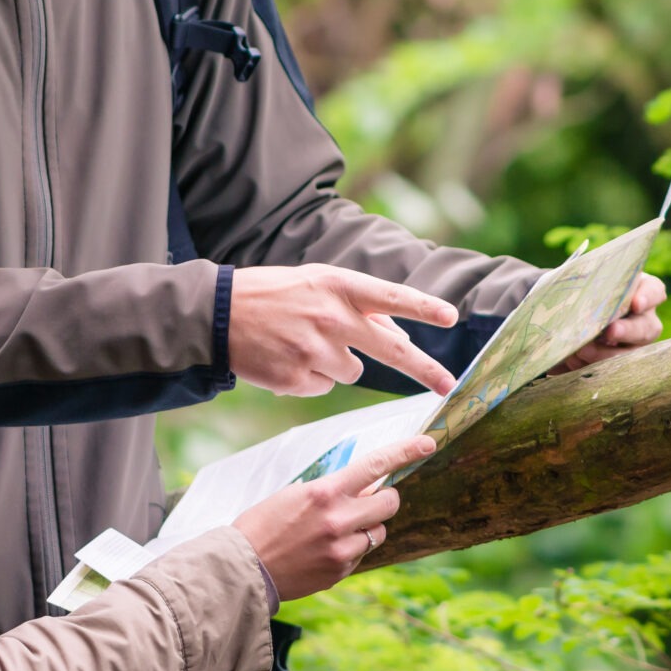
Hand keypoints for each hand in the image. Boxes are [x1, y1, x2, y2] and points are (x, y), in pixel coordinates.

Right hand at [229, 264, 458, 396]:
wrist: (218, 315)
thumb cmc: (276, 295)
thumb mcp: (318, 283)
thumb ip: (359, 305)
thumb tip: (397, 334)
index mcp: (338, 286)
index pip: (389, 296)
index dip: (422, 307)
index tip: (451, 317)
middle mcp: (330, 317)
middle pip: (390, 349)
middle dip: (424, 369)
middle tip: (448, 384)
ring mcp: (313, 349)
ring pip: (353, 372)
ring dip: (338, 364)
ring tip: (303, 344)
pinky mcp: (295, 376)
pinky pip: (323, 386)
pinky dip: (311, 378)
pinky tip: (287, 359)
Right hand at [234, 436, 424, 600]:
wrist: (242, 569)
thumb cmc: (262, 525)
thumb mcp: (294, 494)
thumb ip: (330, 490)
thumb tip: (361, 488)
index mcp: (325, 493)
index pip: (375, 466)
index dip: (406, 452)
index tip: (427, 444)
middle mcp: (339, 520)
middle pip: (388, 503)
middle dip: (384, 499)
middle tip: (370, 500)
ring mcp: (342, 550)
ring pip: (378, 533)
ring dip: (367, 528)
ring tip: (336, 531)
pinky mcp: (340, 572)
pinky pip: (360, 555)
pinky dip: (350, 551)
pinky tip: (322, 552)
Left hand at [554, 272, 668, 373]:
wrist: (561, 322)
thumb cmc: (574, 293)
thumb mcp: (578, 283)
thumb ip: (580, 284)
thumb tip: (564, 285)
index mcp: (637, 291)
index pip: (654, 291)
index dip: (648, 297)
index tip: (636, 303)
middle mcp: (641, 319)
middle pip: (646, 327)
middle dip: (627, 330)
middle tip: (610, 332)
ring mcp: (632, 345)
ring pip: (631, 354)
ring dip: (606, 353)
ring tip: (581, 351)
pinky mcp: (617, 364)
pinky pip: (612, 369)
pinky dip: (591, 366)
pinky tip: (573, 361)